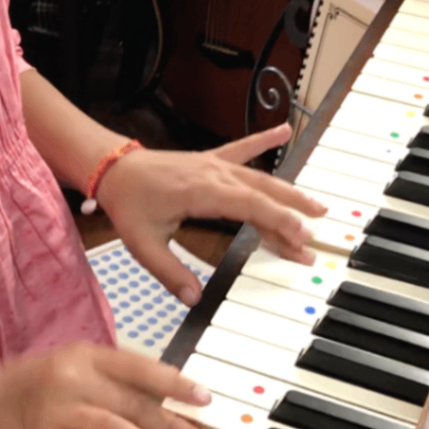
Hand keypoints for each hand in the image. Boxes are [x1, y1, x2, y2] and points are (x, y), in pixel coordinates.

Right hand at [0, 342, 212, 428]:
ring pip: (110, 428)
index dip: (173, 383)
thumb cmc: (31, 384)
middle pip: (130, 402)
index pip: (138, 367)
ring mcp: (54, 409)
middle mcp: (72, 378)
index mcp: (84, 355)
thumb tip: (160, 399)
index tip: (203, 398)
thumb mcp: (70, 366)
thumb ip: (110, 379)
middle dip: (170, 424)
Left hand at [96, 123, 326, 305]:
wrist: (111, 168)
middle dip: (291, 215)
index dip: (279, 223)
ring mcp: (213, 165)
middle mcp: (214, 174)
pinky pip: (241, 148)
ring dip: (288, 191)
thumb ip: (169, 272)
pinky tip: (283, 129)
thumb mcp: (143, 243)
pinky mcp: (209, 160)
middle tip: (314, 237)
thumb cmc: (127, 202)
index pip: (252, 207)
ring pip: (259, 177)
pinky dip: (263, 139)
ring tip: (316, 205)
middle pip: (263, 194)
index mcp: (203, 192)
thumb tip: (193, 298)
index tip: (300, 239)